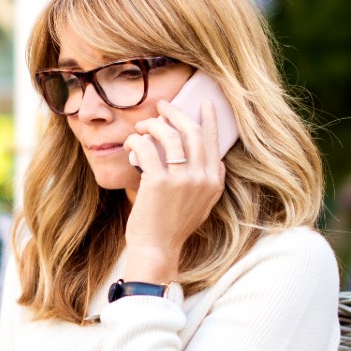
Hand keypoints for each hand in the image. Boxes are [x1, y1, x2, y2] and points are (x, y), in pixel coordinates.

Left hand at [122, 99, 225, 282]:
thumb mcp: (203, 205)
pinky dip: (136, 141)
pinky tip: (131, 142)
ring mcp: (182, 180)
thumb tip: (219, 163)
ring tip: (141, 126)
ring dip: (153, 125)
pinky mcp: (159, 183)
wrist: (157, 248)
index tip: (205, 102)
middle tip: (162, 106)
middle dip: (175, 113)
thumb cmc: (173, 227)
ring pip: (169, 136)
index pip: (213, 141)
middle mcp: (202, 178)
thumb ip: (211, 183)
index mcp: (214, 181)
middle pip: (192, 132)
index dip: (209, 119)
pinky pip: (147, 149)